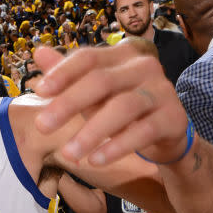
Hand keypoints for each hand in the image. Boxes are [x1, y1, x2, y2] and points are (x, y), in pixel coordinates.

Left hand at [31, 44, 189, 165]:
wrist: (166, 133)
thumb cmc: (122, 107)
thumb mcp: (93, 93)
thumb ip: (68, 75)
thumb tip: (39, 53)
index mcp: (122, 55)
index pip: (88, 58)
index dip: (63, 73)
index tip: (39, 91)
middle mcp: (145, 66)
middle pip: (101, 81)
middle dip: (68, 104)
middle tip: (41, 127)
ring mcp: (162, 90)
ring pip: (122, 108)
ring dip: (91, 133)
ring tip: (68, 154)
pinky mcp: (174, 117)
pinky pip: (143, 131)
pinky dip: (117, 147)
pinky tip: (95, 160)